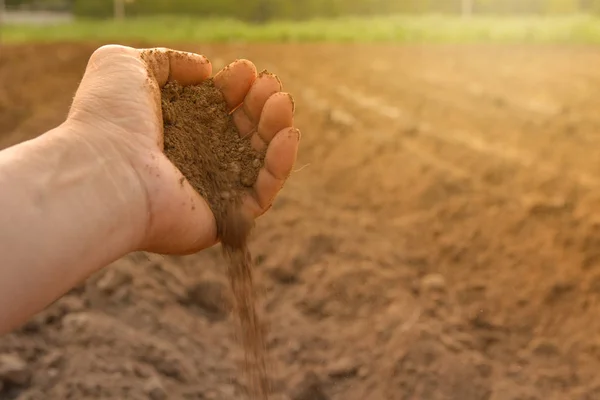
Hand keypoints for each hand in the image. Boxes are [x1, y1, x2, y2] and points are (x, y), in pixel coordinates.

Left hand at [66, 45, 298, 253]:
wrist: (107, 171)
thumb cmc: (111, 119)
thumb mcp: (126, 65)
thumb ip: (168, 60)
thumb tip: (204, 69)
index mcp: (172, 132)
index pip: (215, 109)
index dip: (233, 88)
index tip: (243, 70)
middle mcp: (192, 162)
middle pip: (240, 133)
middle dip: (258, 105)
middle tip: (271, 84)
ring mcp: (210, 192)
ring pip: (258, 160)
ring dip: (275, 128)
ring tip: (281, 102)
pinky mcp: (225, 219)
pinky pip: (263, 193)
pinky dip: (280, 165)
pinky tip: (287, 135)